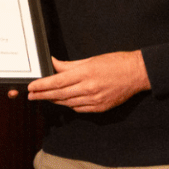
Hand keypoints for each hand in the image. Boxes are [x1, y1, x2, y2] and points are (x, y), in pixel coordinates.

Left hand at [26, 51, 149, 112]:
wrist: (138, 73)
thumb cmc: (117, 62)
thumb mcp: (92, 59)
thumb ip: (70, 65)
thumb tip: (54, 64)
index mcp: (86, 73)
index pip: (57, 81)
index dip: (42, 85)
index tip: (31, 87)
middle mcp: (88, 88)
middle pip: (59, 94)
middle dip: (42, 95)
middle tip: (31, 96)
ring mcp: (94, 100)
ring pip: (67, 103)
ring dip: (54, 100)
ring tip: (44, 97)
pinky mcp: (100, 108)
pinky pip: (79, 109)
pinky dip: (69, 105)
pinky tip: (63, 101)